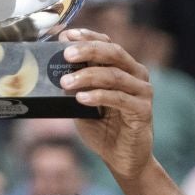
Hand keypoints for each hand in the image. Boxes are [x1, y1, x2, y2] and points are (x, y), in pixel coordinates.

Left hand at [59, 30, 155, 184]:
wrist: (122, 159)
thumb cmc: (103, 129)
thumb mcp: (83, 103)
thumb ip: (75, 85)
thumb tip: (51, 68)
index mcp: (124, 68)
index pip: (107, 43)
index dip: (88, 36)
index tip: (66, 35)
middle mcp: (136, 75)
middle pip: (113, 53)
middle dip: (88, 50)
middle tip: (66, 53)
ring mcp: (143, 92)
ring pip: (114, 75)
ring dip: (87, 76)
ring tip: (66, 81)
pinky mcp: (143, 111)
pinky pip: (120, 99)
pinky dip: (99, 96)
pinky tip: (81, 98)